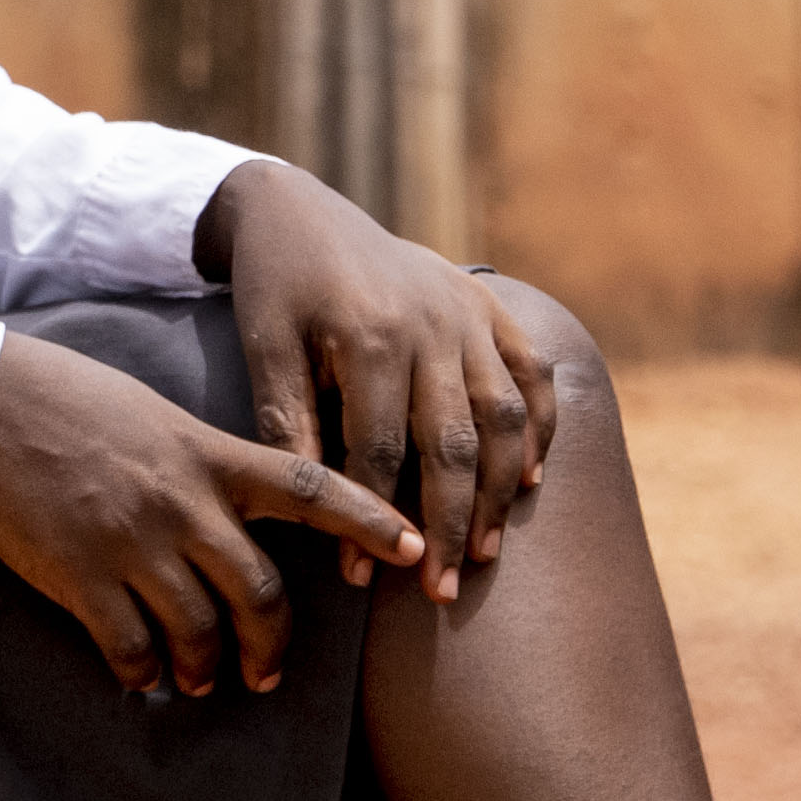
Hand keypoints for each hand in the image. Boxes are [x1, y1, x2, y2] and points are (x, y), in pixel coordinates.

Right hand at [0, 320, 431, 695]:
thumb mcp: (161, 417)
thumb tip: (239, 516)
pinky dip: (144, 675)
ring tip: (198, 679)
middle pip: (261, 592)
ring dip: (205, 668)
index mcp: (210, 455)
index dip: (369, 519)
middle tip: (264, 674)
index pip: (310, 487)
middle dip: (272, 647)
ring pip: (200, 631)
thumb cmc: (74, 402)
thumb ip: (208, 465)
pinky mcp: (81, 576)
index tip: (414, 548)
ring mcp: (133, 542)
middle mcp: (183, 502)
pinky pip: (132, 648)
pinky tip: (141, 677)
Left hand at [194, 161, 568, 596]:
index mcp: (372, 336)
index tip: (358, 577)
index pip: (380, 451)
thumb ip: (291, 423)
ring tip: (486, 553)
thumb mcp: (264, 349)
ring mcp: (468, 314)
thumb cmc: (274, 287)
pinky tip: (527, 483)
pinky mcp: (487, 306)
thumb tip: (313, 510)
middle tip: (442, 592)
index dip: (371, 518)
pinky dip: (537, 429)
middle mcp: (433, 325)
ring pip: (502, 417)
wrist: (299, 209)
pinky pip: (530, 373)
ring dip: (498, 490)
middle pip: (453, 445)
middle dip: (450, 525)